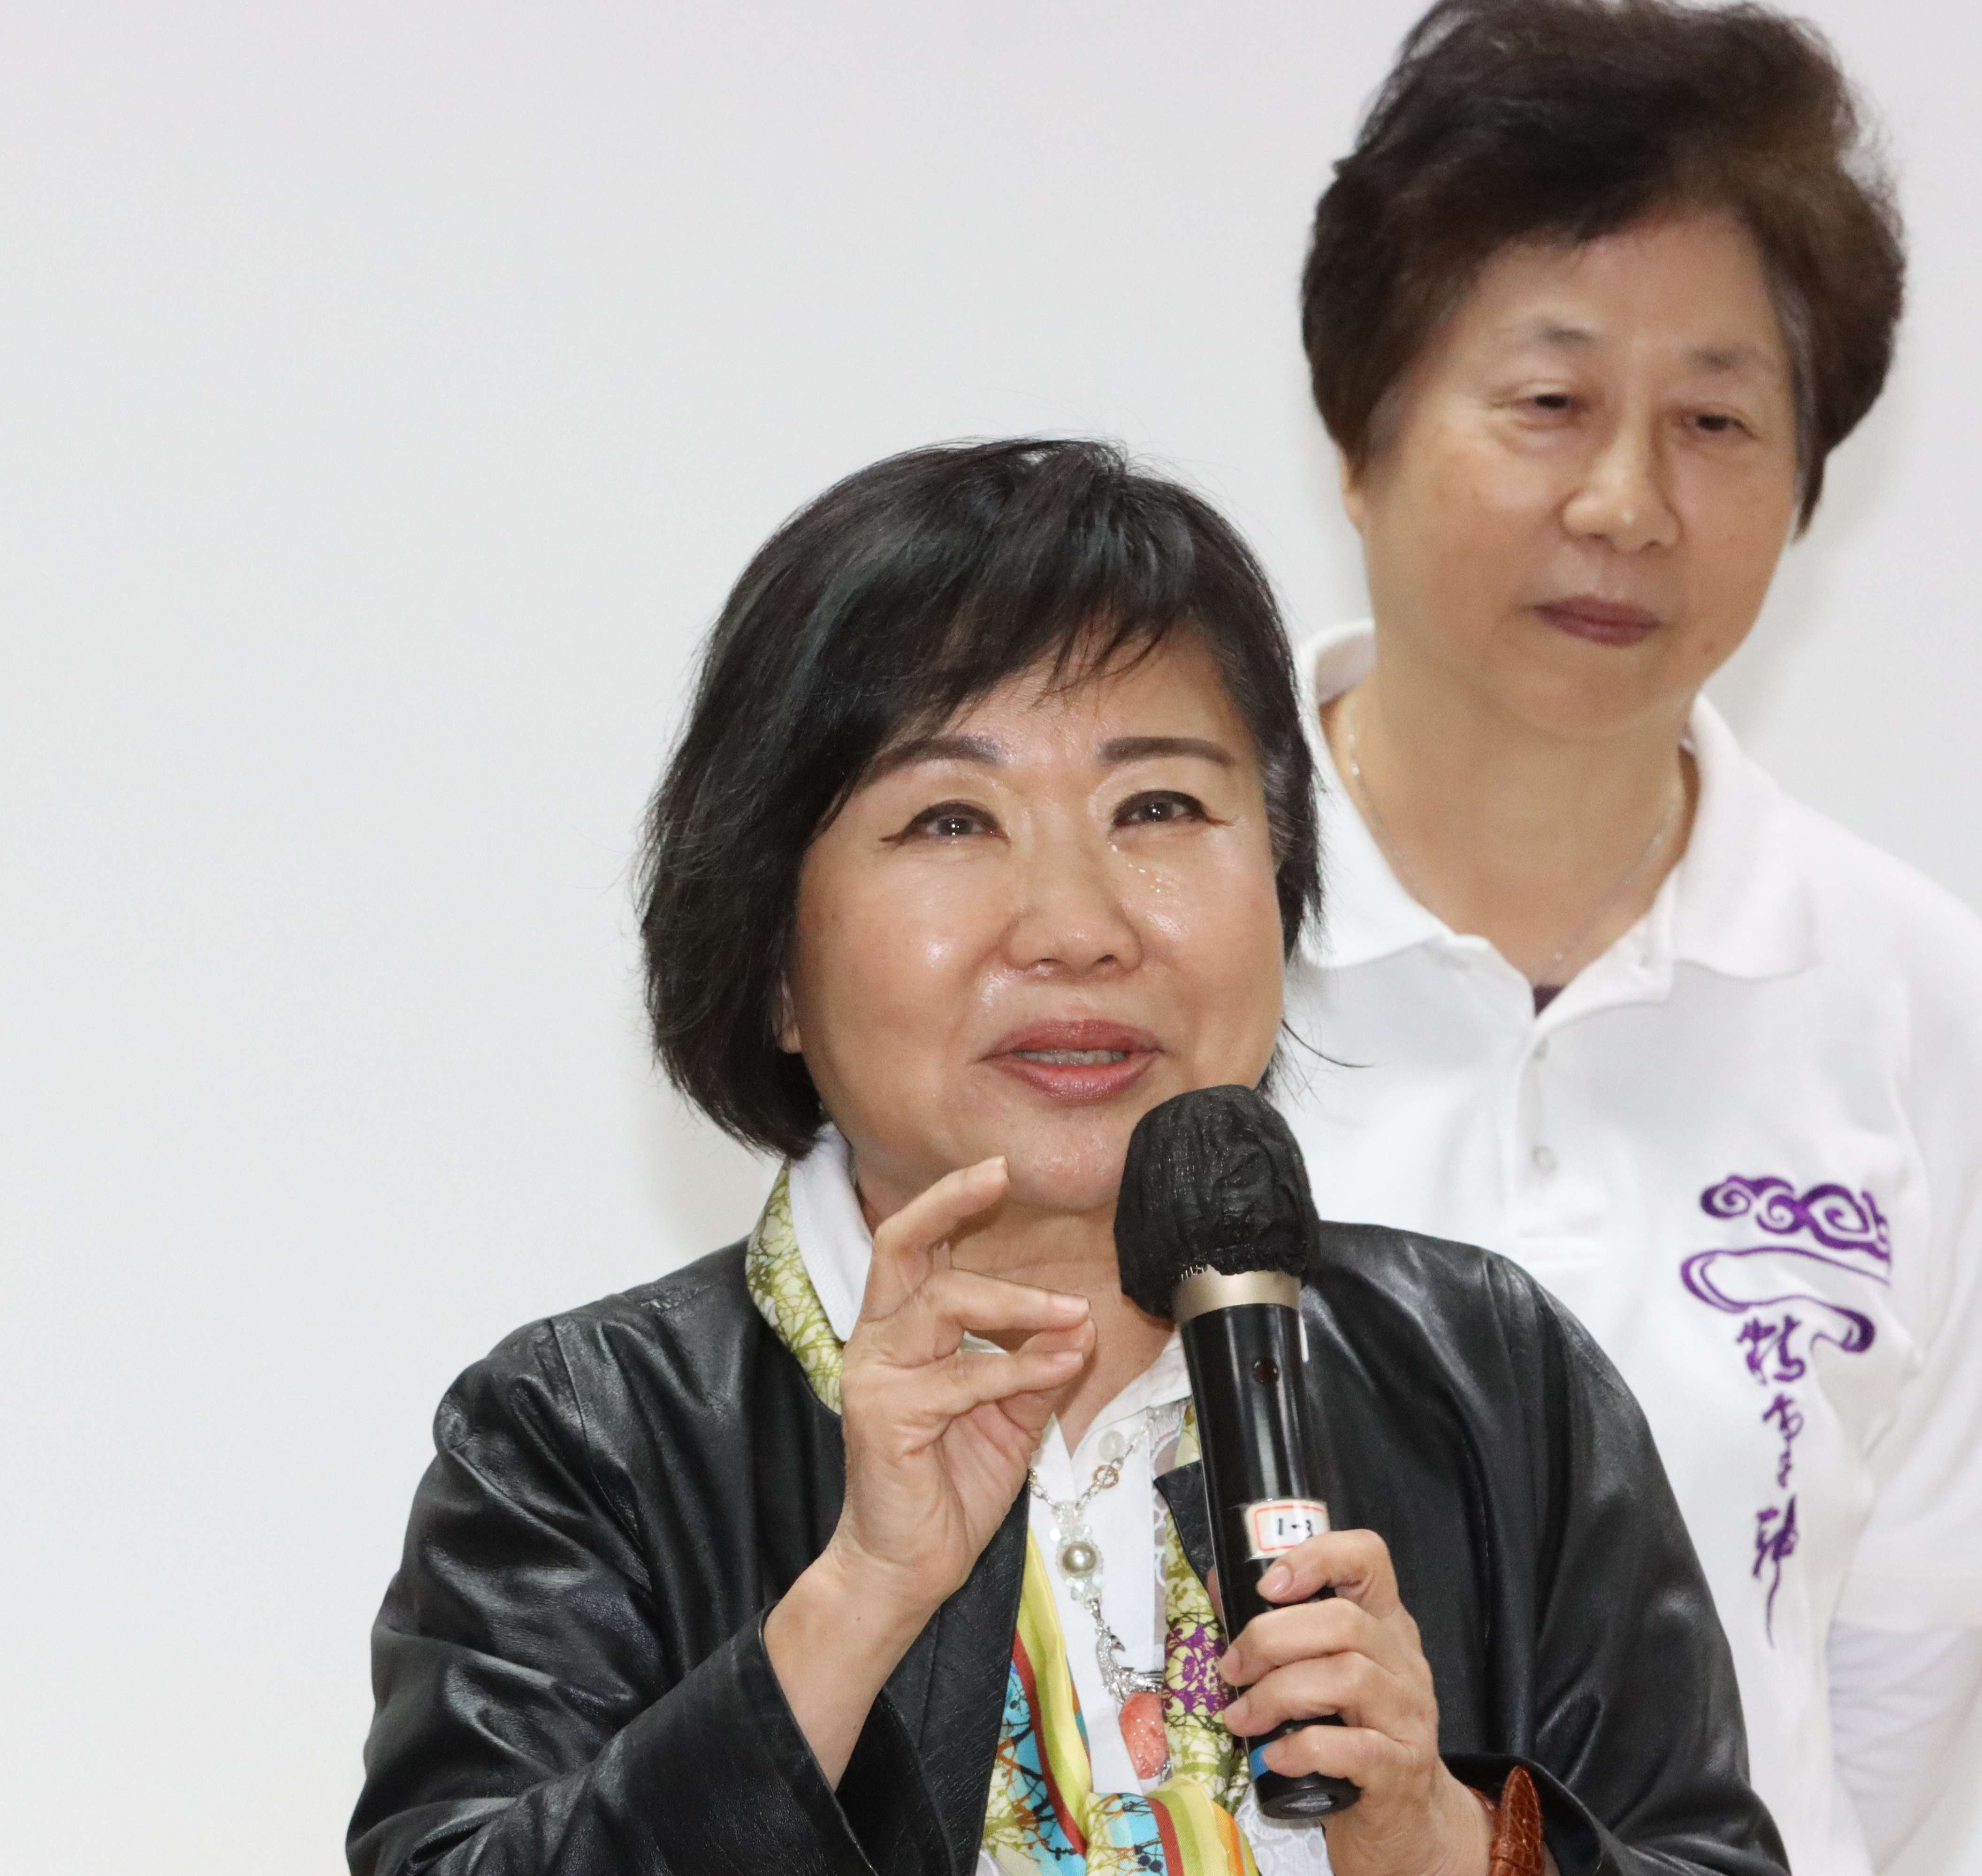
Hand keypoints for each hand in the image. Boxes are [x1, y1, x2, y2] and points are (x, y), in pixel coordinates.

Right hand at [826, 1155, 1094, 1619]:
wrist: (909, 1567)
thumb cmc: (951, 1486)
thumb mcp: (1008, 1415)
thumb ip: (1037, 1365)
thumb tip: (1082, 1322)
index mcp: (899, 1331)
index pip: (915, 1247)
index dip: (950, 1202)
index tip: (997, 1169)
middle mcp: (877, 1341)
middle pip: (899, 1246)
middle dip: (948, 1202)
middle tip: (999, 1175)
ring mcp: (876, 1376)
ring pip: (941, 1304)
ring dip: (1016, 1302)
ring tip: (1072, 1313)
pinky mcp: (886, 1417)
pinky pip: (962, 1376)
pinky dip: (1018, 1366)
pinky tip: (1058, 1367)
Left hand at [1216, 1530, 1491, 1875]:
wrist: (1405, 1820)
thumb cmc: (1351, 1734)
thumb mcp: (1322, 1673)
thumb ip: (1280, 1631)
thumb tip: (1219, 1585)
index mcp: (1383, 1625)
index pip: (1369, 1558)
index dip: (1316, 1557)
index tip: (1267, 1586)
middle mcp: (1404, 1661)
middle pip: (1344, 1621)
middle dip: (1272, 1638)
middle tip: (1231, 1668)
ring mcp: (1409, 1716)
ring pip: (1346, 1677)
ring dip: (1277, 1694)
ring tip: (1241, 1717)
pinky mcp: (1400, 1770)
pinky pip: (1354, 1748)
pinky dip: (1304, 1747)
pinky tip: (1274, 1755)